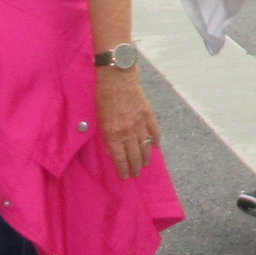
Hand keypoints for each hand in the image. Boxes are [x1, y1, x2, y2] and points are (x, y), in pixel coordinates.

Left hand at [95, 64, 161, 180]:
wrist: (117, 77)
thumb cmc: (103, 96)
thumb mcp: (99, 118)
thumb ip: (106, 136)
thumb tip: (112, 150)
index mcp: (113, 133)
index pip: (120, 158)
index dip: (123, 169)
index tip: (124, 177)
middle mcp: (127, 131)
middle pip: (134, 155)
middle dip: (135, 168)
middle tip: (136, 175)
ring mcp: (140, 123)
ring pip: (146, 146)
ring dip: (146, 158)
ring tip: (145, 165)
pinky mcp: (148, 115)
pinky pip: (155, 132)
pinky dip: (156, 141)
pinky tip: (156, 148)